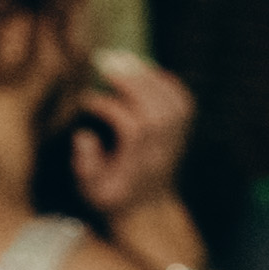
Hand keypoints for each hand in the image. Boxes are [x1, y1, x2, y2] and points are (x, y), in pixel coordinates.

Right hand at [68, 49, 198, 222]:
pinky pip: (184, 104)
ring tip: (125, 60)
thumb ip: (84, 164)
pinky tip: (148, 70)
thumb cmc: (111, 197)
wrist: (147, 210)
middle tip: (109, 61)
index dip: (111, 109)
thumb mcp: (89, 189)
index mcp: (137, 167)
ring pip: (174, 106)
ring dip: (150, 78)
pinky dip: (169, 83)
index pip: (134, 130)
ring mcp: (176, 144)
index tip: (87, 99)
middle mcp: (161, 154)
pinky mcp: (182, 134)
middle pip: (158, 114)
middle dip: (134, 84)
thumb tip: (85, 135)